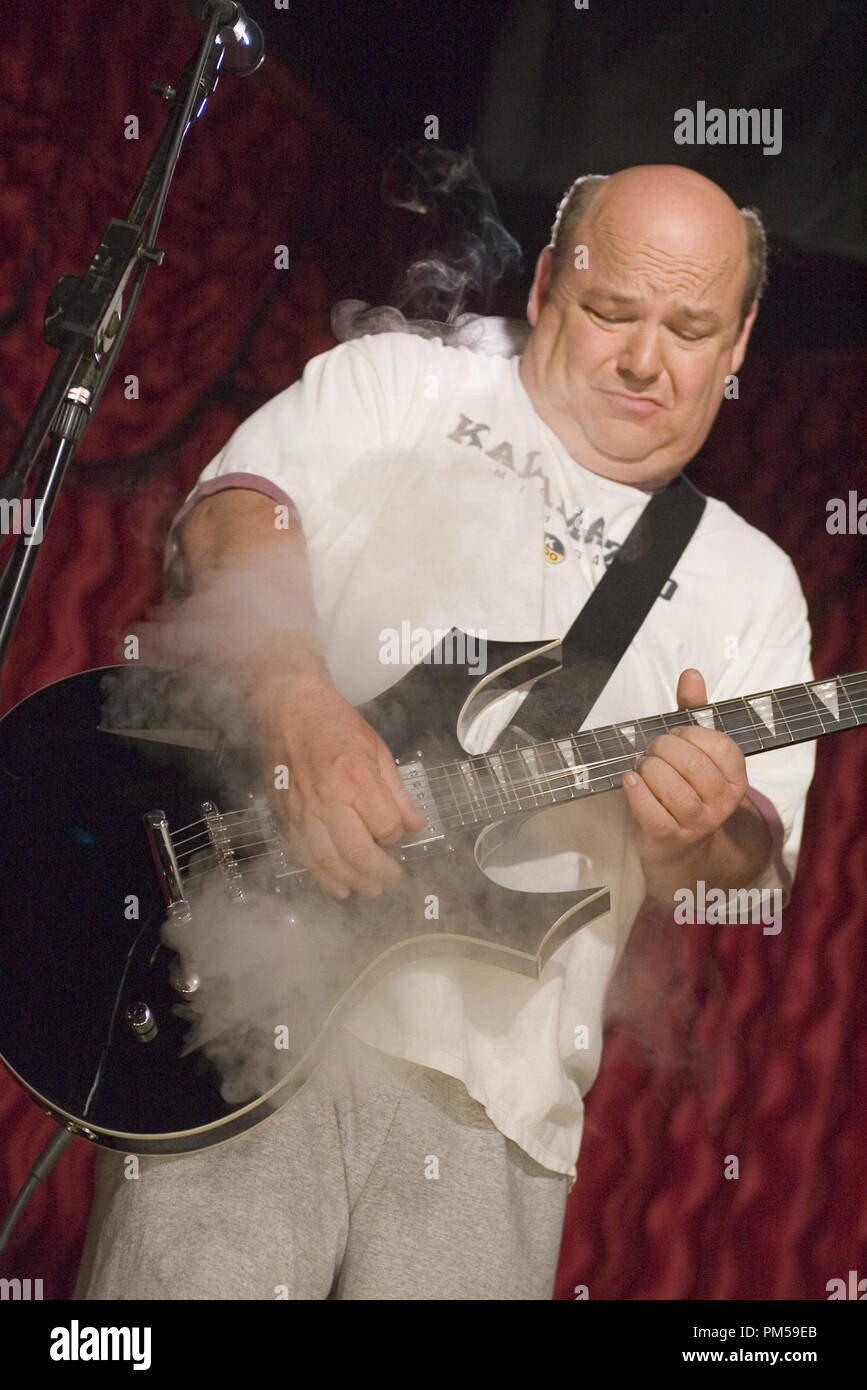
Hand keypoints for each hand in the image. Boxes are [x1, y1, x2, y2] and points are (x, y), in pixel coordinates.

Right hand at [255, 674, 426, 899]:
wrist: (289, 709)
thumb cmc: (336, 725)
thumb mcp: (378, 750)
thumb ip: (397, 793)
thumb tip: (416, 825)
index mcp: (357, 779)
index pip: (386, 827)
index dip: (397, 838)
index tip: (398, 837)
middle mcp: (328, 800)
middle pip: (357, 853)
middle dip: (379, 873)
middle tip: (390, 880)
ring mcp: (302, 811)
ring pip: (327, 861)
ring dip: (350, 881)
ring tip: (367, 890)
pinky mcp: (284, 816)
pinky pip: (302, 854)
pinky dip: (320, 874)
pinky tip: (335, 884)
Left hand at [622, 668, 748, 866]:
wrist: (679, 842)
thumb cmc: (685, 784)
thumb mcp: (695, 748)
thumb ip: (694, 711)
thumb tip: (691, 675)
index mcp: (736, 778)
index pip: (720, 746)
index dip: (691, 734)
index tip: (676, 734)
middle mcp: (722, 803)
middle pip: (692, 765)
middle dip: (664, 749)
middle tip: (652, 749)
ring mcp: (698, 823)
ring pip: (672, 788)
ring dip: (649, 769)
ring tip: (642, 766)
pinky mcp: (671, 836)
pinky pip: (652, 812)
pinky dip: (636, 791)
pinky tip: (629, 779)